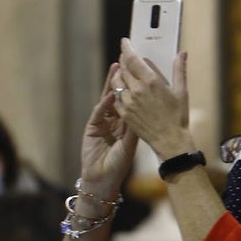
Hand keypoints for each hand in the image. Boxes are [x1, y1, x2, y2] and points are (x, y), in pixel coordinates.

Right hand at [79, 63, 138, 193]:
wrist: (103, 179)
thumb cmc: (118, 164)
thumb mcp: (131, 144)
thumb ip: (136, 127)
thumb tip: (148, 111)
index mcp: (124, 123)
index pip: (130, 100)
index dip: (134, 86)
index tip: (141, 71)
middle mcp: (113, 119)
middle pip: (118, 95)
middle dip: (122, 79)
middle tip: (127, 61)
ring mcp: (101, 122)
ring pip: (108, 99)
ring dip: (112, 85)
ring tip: (117, 69)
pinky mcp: (92, 127)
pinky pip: (99, 113)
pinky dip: (105, 104)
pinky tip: (110, 95)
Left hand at [112, 38, 193, 158]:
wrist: (170, 141)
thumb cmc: (178, 117)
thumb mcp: (181, 91)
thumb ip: (179, 70)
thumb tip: (181, 53)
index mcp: (151, 82)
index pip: (133, 58)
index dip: (127, 48)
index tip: (125, 42)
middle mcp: (136, 90)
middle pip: (123, 68)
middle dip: (124, 60)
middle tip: (127, 56)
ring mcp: (128, 102)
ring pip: (117, 81)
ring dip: (119, 74)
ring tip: (124, 72)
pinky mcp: (124, 113)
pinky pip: (116, 97)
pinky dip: (118, 90)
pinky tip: (124, 90)